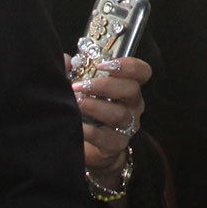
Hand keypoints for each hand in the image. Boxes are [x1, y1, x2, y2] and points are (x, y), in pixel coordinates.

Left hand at [65, 53, 149, 173]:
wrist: (86, 146)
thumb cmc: (86, 112)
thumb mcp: (82, 89)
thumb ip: (74, 72)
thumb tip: (65, 61)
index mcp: (128, 87)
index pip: (141, 72)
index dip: (127, 65)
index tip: (102, 65)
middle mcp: (132, 106)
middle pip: (131, 89)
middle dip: (104, 85)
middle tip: (80, 85)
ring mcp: (127, 126)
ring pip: (119, 114)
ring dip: (95, 106)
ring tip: (77, 102)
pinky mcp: (115, 145)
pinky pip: (106, 138)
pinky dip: (90, 131)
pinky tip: (77, 125)